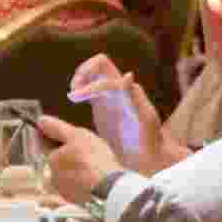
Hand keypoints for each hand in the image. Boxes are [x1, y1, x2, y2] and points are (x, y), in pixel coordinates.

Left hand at [39, 116, 120, 203]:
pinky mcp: (77, 201)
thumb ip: (57, 128)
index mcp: (51, 159)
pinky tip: (96, 178)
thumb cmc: (93, 159)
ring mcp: (65, 191)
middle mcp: (53, 177)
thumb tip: (41, 121)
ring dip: (77, 170)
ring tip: (94, 166)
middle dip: (68, 155)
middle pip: (59, 161)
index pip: (46, 144)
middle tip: (87, 151)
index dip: (54, 136)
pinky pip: (78, 187)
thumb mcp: (77, 135)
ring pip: (69, 175)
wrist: (109, 188)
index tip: (64, 134)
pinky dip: (84, 182)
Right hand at [70, 54, 190, 174]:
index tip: (76, 96)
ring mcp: (112, 97)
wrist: (147, 156)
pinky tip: (75, 99)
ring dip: (80, 79)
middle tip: (74, 92)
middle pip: (99, 65)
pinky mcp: (104, 107)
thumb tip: (128, 74)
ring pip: (94, 75)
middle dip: (83, 72)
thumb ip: (133, 98)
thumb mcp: (143, 120)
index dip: (89, 79)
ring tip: (73, 96)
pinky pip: (91, 89)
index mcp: (127, 89)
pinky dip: (80, 89)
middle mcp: (120, 90)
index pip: (105, 69)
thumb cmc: (147, 139)